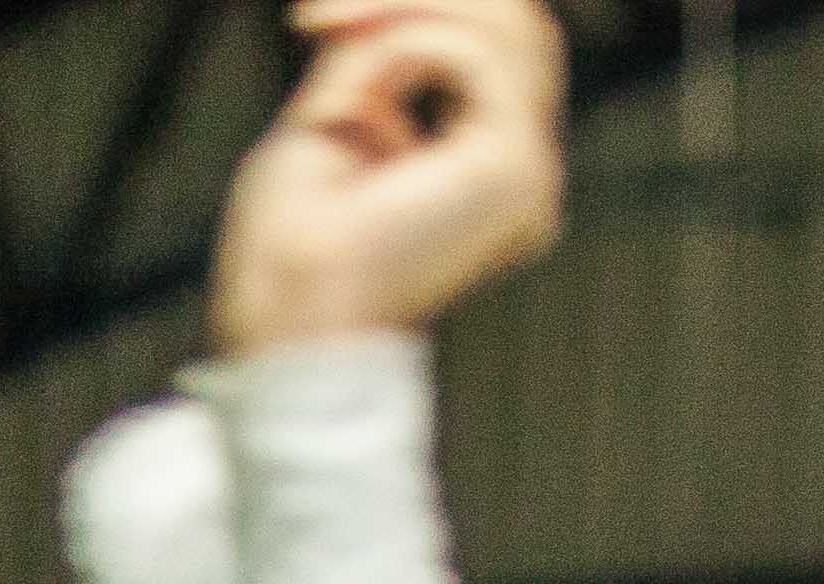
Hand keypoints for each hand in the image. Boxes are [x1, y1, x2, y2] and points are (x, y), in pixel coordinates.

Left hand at [213, 0, 567, 351]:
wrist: (297, 313)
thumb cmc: (296, 246)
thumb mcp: (336, 116)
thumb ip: (379, 55)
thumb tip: (391, 5)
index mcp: (486, 167)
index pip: (495, 49)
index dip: (419, 5)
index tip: (318, 17)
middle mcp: (521, 172)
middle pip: (519, 25)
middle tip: (330, 13)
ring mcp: (528, 172)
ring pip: (511, 24)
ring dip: (413, 5)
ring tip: (334, 28)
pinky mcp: (514, 167)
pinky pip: (476, 54)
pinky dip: (407, 44)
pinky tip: (361, 91)